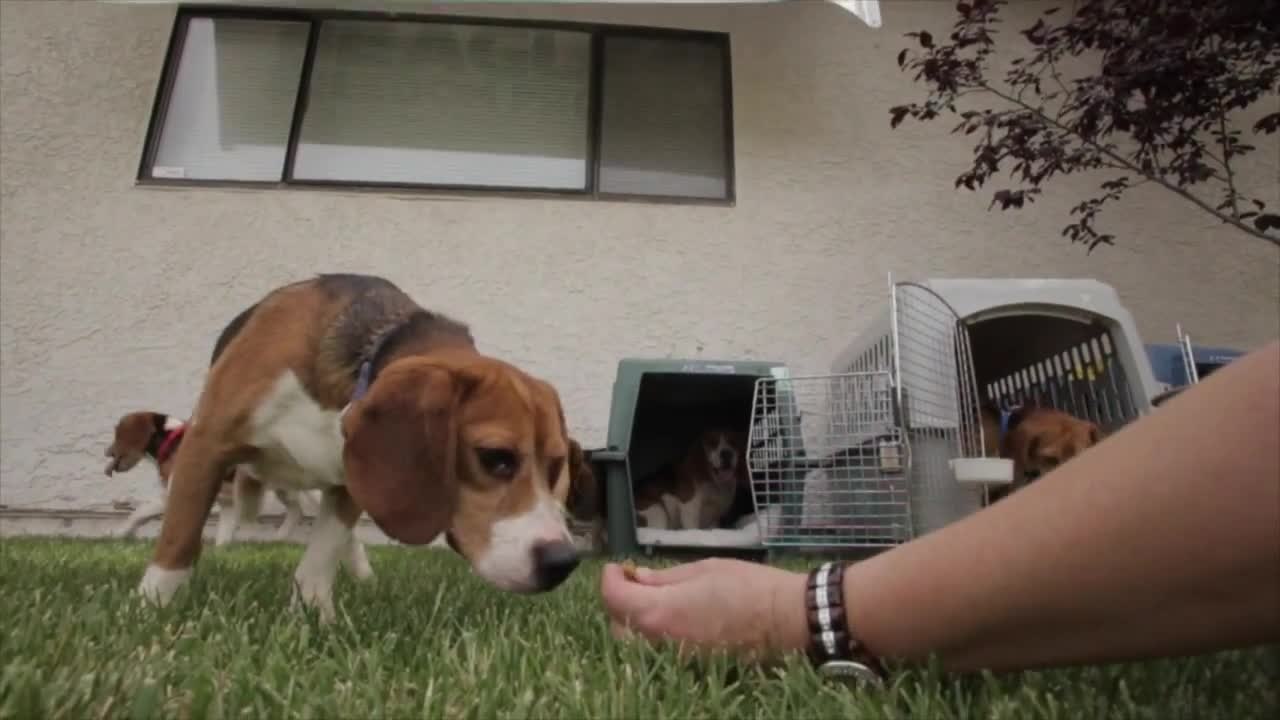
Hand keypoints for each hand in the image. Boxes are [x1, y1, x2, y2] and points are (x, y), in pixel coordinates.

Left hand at [599, 557, 810, 661]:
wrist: (786, 619)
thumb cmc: (748, 585)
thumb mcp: (703, 569)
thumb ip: (665, 577)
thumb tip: (638, 578)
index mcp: (661, 611)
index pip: (613, 599)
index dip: (609, 579)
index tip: (616, 567)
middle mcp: (661, 641)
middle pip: (617, 626)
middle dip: (618, 602)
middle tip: (632, 582)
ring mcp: (676, 658)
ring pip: (636, 643)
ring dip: (634, 620)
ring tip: (651, 598)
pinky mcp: (692, 665)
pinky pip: (659, 652)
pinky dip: (654, 635)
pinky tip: (670, 616)